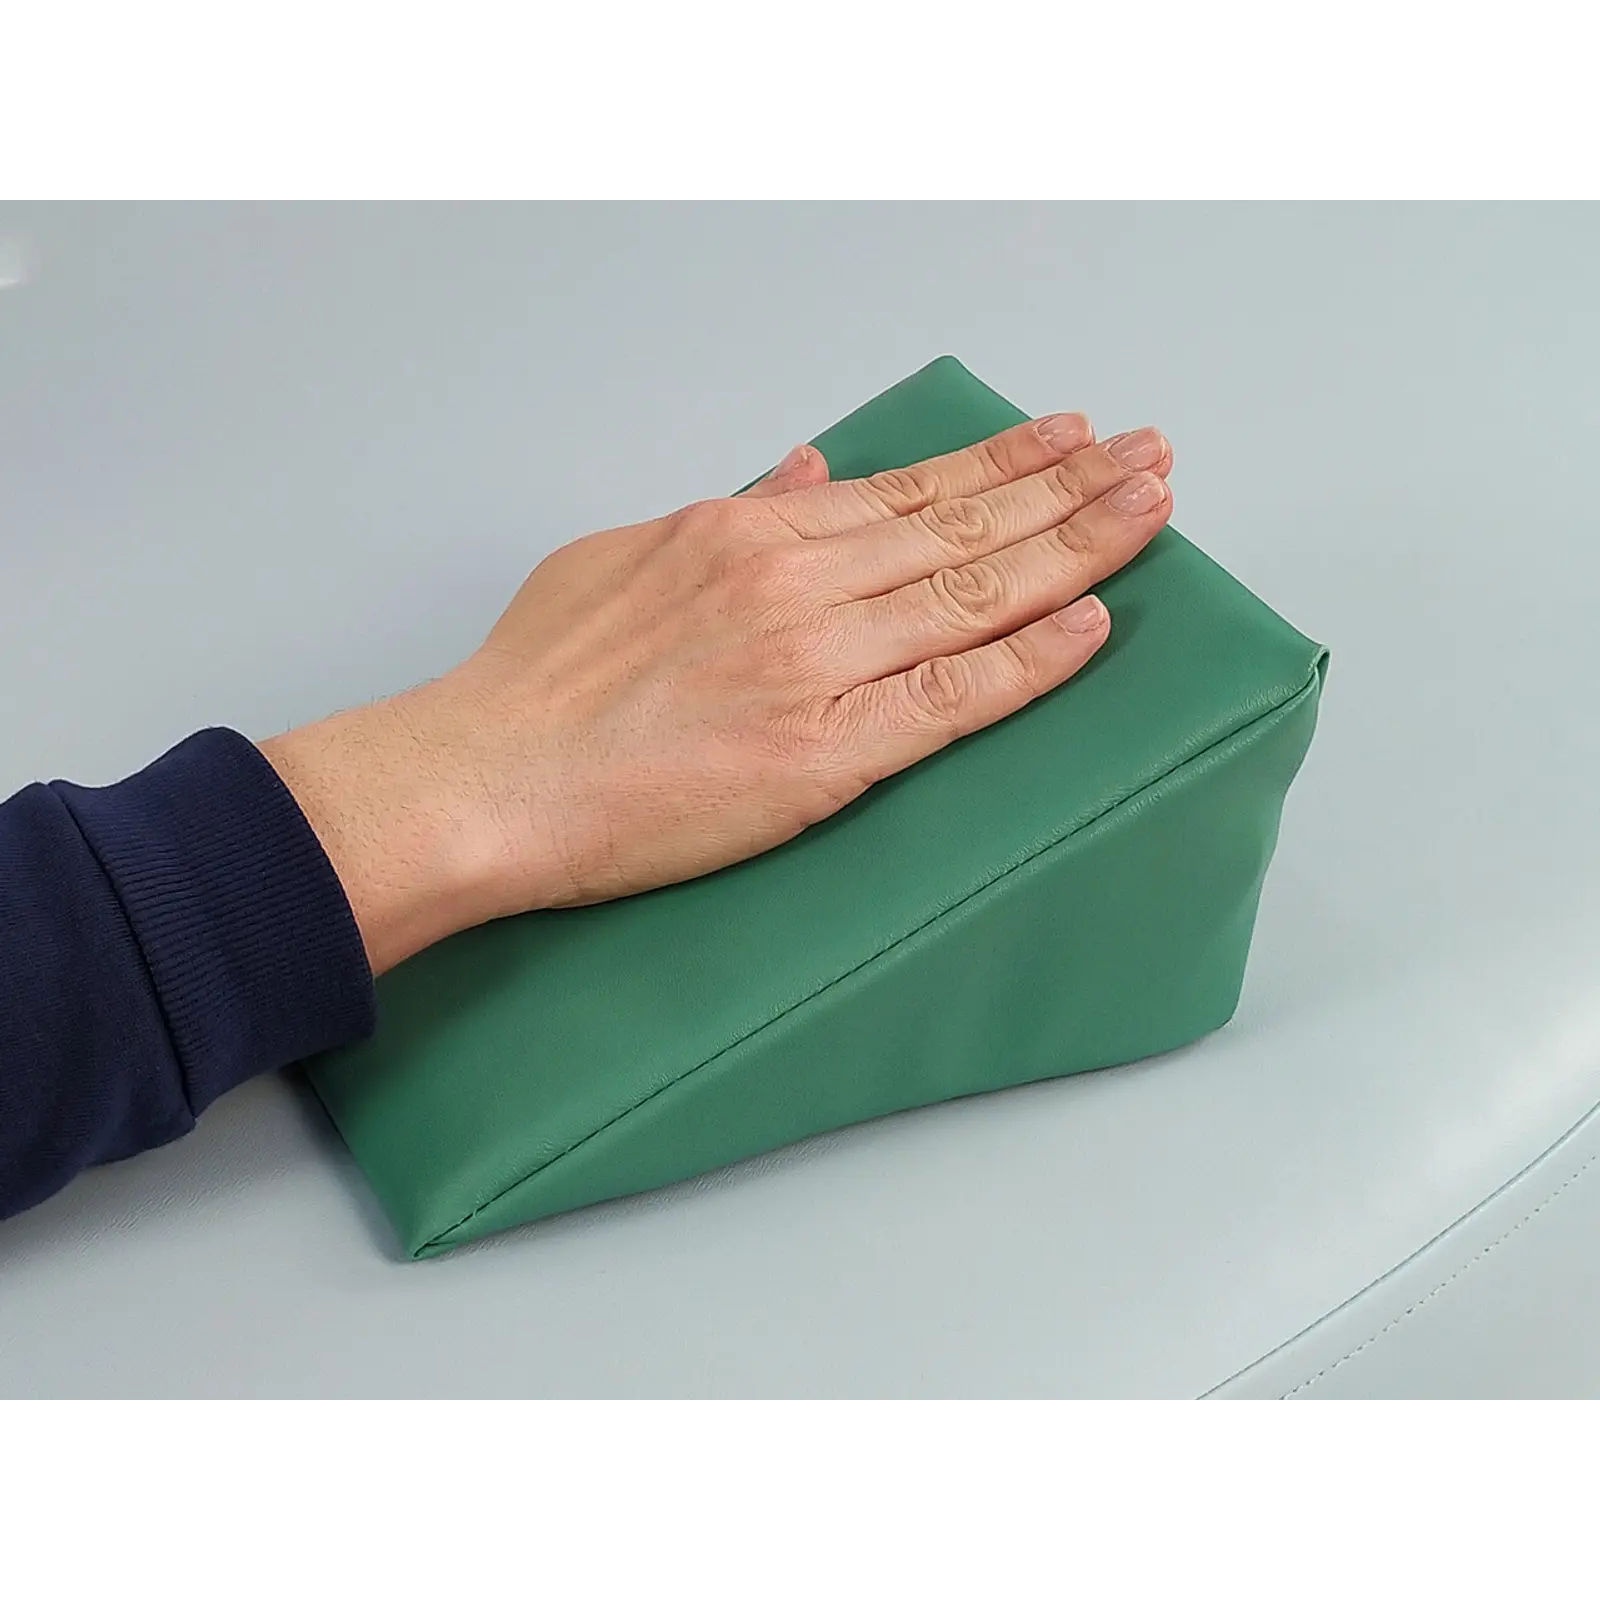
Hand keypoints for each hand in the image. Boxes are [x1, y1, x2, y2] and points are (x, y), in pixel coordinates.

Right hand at [262, 416, 1172, 973]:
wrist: (486, 778)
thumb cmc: (535, 681)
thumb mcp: (624, 555)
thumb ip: (731, 514)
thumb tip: (806, 468)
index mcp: (747, 534)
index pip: (909, 489)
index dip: (1002, 463)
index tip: (1070, 439)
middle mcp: (795, 583)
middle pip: (963, 526)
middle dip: (1069, 489)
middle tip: (1150, 459)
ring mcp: (815, 664)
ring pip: (974, 594)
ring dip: (1075, 550)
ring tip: (1150, 513)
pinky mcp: (822, 753)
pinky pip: (952, 700)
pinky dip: (1030, 661)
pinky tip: (1094, 627)